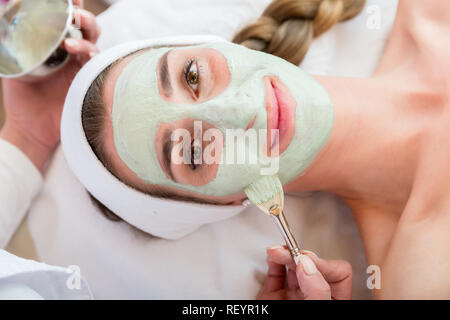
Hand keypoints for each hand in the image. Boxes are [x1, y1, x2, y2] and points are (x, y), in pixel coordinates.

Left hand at [0, 0, 99, 169]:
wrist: (31, 127)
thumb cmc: (23, 98)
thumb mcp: (11, 65)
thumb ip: (10, 44)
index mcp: (59, 48)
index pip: (69, 22)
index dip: (72, 7)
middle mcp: (74, 56)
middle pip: (88, 28)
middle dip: (84, 16)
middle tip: (74, 9)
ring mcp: (83, 69)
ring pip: (94, 43)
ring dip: (86, 33)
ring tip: (71, 31)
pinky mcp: (88, 83)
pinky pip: (96, 63)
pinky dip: (87, 53)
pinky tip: (74, 50)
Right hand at [257, 246, 352, 299]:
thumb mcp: (314, 309)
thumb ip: (316, 288)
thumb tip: (307, 264)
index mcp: (331, 301)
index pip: (338, 273)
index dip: (322, 262)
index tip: (306, 259)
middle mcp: (313, 295)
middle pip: (312, 265)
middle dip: (298, 254)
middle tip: (289, 251)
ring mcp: (293, 295)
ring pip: (293, 266)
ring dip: (284, 254)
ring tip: (277, 250)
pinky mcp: (273, 295)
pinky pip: (274, 273)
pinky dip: (272, 261)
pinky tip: (273, 256)